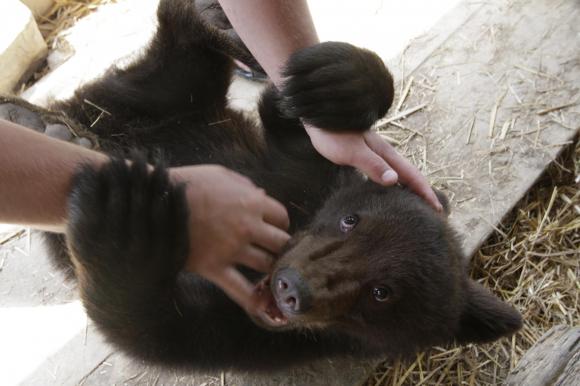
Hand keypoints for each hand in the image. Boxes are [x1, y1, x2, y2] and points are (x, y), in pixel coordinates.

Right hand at [170, 165, 289, 312]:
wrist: (153, 202)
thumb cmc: (187, 184)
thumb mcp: (219, 174)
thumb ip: (244, 185)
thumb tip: (262, 194)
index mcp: (251, 202)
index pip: (281, 217)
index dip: (278, 224)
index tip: (271, 228)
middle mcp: (247, 226)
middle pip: (281, 243)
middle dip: (280, 247)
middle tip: (273, 251)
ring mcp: (232, 249)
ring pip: (267, 265)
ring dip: (270, 269)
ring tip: (267, 271)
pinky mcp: (214, 267)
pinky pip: (240, 289)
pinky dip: (253, 300)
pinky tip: (262, 306)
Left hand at [304, 124, 442, 211]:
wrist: (320, 115)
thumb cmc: (334, 134)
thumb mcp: (352, 152)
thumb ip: (373, 165)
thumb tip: (394, 181)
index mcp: (385, 153)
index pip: (411, 175)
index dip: (425, 192)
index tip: (437, 209)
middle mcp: (384, 153)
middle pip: (409, 175)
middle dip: (422, 192)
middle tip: (434, 211)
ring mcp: (375, 153)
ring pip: (399, 173)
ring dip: (410, 188)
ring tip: (415, 204)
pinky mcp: (365, 155)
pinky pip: (387, 172)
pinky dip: (395, 184)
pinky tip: (390, 189)